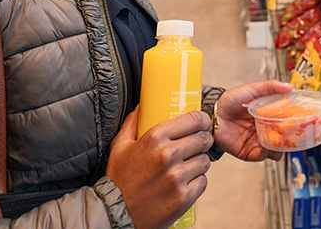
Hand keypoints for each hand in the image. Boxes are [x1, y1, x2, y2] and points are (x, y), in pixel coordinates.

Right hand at [105, 109, 213, 228]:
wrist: (115, 213)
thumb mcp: (120, 146)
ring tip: (188, 165)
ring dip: (199, 161)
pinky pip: (203, 181)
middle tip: (197, 144)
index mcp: (154, 138)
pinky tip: (185, 182)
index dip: (202, 119)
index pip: (193, 120)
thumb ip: (132, 123)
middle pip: (203, 138)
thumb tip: (142, 106)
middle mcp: (167, 155)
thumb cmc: (118, 179)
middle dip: (203, 140)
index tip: (202, 122)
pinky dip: (197, 181)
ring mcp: (177, 177)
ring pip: (205, 160)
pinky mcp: (183, 197)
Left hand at [213, 81, 293, 161]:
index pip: (285, 123)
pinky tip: (265, 147)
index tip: (300, 123)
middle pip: (282, 139)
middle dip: (289, 140)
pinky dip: (264, 154)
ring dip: (278, 149)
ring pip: (274, 151)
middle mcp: (263, 130)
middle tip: (293, 137)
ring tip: (279, 143)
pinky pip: (260, 156)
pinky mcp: (247, 151)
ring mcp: (256, 141)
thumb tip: (290, 86)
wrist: (212, 113)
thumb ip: (270, 87)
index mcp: (267, 116)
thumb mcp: (252, 89)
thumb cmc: (230, 100)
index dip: (293, 124)